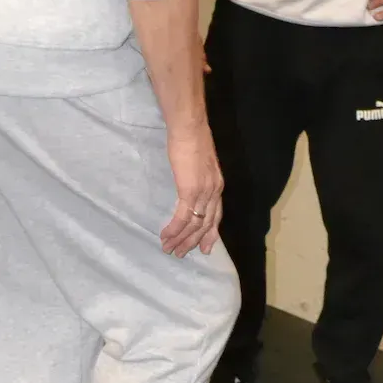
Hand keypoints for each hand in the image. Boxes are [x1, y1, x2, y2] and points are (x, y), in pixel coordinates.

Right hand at [162, 123, 222, 257]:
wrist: (189, 128)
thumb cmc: (191, 139)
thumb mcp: (199, 162)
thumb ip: (198, 175)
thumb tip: (190, 181)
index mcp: (217, 185)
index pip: (216, 216)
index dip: (210, 233)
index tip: (205, 248)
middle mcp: (214, 192)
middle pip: (206, 224)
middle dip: (193, 241)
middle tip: (181, 253)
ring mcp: (203, 192)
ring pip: (194, 225)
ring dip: (181, 239)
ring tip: (169, 249)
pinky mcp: (190, 191)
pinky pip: (183, 217)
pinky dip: (174, 229)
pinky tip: (166, 236)